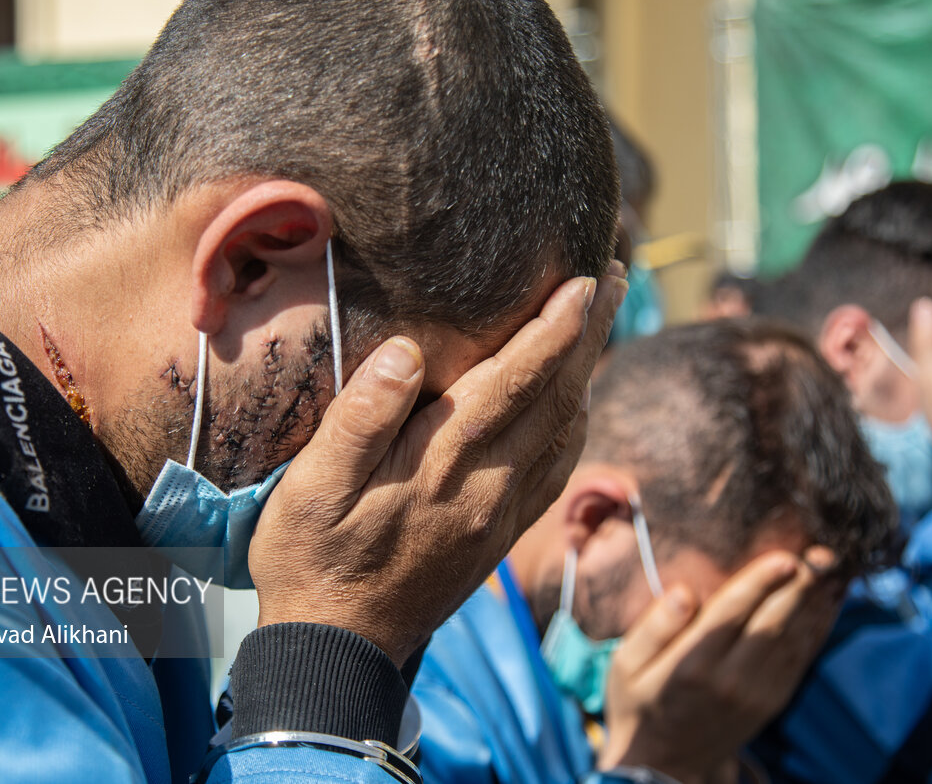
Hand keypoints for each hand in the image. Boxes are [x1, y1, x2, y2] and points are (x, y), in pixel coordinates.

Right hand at [248, 266, 628, 664]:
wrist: (337, 652)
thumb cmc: (311, 561)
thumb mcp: (311, 490)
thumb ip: (361, 419)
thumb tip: (408, 353)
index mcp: (442, 466)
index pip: (515, 383)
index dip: (555, 329)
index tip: (588, 280)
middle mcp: (487, 488)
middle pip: (558, 400)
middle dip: (591, 336)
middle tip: (621, 279)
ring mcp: (500, 516)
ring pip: (565, 435)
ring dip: (589, 375)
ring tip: (602, 327)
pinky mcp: (500, 538)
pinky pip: (556, 473)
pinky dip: (574, 429)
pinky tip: (573, 408)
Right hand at [599, 548, 842, 783]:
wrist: (665, 765)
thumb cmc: (639, 703)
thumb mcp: (625, 665)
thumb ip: (653, 627)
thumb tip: (682, 591)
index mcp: (691, 666)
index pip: (731, 615)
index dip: (760, 583)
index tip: (785, 556)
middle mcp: (731, 681)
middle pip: (773, 625)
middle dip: (800, 586)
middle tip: (821, 554)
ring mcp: (757, 695)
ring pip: (794, 641)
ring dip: (815, 603)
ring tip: (829, 568)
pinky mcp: (773, 702)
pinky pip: (801, 659)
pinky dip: (817, 628)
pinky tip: (825, 601)